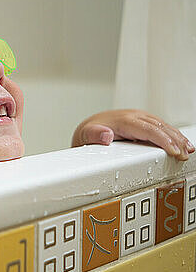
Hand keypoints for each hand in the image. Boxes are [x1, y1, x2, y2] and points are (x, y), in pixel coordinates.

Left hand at [72, 109, 194, 160]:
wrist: (88, 127)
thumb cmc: (89, 133)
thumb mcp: (86, 135)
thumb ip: (94, 135)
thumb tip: (106, 135)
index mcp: (123, 120)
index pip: (147, 129)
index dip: (162, 140)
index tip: (173, 151)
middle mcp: (133, 116)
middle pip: (159, 127)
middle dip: (175, 140)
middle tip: (185, 154)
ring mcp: (138, 117)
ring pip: (162, 125)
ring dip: (177, 137)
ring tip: (188, 149)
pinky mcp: (142, 121)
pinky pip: (160, 126)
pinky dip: (172, 134)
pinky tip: (180, 142)